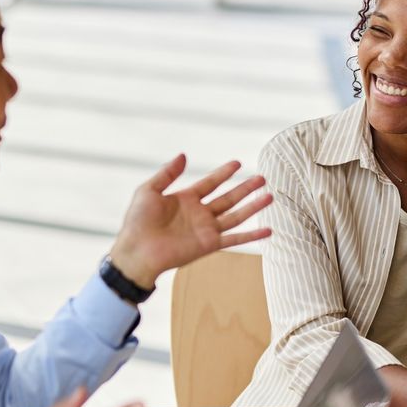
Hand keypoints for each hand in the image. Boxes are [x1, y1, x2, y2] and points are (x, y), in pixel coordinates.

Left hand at [109, 154, 272, 288]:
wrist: (137, 251)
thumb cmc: (137, 222)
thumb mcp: (148, 190)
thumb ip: (167, 173)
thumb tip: (184, 155)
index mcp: (185, 199)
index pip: (210, 183)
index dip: (224, 173)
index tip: (238, 163)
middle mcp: (200, 214)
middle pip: (228, 198)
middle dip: (245, 188)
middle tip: (262, 178)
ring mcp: (206, 229)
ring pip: (236, 215)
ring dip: (253, 207)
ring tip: (270, 196)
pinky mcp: (209, 245)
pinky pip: (235, 239)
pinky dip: (252, 235)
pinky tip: (268, 231)